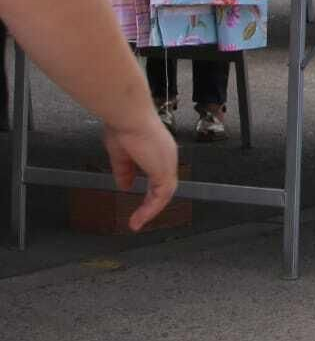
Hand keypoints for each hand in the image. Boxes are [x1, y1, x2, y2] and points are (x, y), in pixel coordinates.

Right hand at [103, 112, 177, 231]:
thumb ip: (124, 171)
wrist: (127, 118)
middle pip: (164, 185)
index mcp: (158, 150)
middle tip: (139, 217)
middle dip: (152, 203)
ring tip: (137, 222)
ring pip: (165, 193)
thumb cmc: (124, 126)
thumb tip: (124, 186)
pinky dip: (151, 209)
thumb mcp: (121, 155)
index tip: (141, 201)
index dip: (150, 189)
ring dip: (151, 210)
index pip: (159, 175)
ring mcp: (168, 163)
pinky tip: (140, 217)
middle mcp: (166, 157)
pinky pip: (162, 196)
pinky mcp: (164, 170)